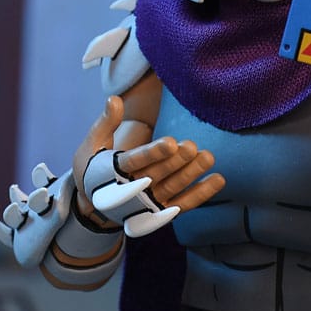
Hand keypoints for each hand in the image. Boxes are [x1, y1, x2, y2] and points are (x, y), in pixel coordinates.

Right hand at [73, 96, 224, 233]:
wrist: (92, 208)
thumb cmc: (92, 169)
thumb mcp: (92, 145)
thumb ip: (106, 122)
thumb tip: (114, 99)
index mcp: (112, 172)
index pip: (135, 161)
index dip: (154, 153)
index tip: (171, 142)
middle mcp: (132, 190)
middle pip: (157, 174)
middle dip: (176, 161)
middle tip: (192, 146)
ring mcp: (147, 203)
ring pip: (172, 188)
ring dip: (191, 174)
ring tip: (208, 157)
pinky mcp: (160, 212)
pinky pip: (183, 204)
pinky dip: (201, 193)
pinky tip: (218, 180)